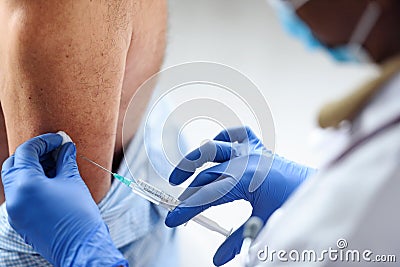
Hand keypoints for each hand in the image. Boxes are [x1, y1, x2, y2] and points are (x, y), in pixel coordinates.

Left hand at [1, 133, 127, 266]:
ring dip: (31, 169)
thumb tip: (66, 147)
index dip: (44, 141)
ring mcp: (15, 211)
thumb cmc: (79, 215)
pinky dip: (31, 184)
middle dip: (32, 154)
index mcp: (25, 184)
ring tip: (55, 165)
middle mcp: (14, 197)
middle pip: (14, 164)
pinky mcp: (20, 221)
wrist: (80, 248)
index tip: (59, 139)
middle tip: (53, 150)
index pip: (26, 152)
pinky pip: (20, 195)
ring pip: (15, 180)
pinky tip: (51, 182)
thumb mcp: (73, 182)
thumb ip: (66, 161)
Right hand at [165, 126, 315, 265]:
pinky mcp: (259, 147)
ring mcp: (252, 151)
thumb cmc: (296, 204)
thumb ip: (237, 241)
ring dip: (194, 160)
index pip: (206, 195)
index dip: (186, 209)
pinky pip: (236, 134)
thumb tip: (219, 259)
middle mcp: (245, 160)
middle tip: (178, 208)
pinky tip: (215, 149)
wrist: (319, 189)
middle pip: (205, 174)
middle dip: (188, 192)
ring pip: (213, 147)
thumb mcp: (264, 225)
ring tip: (181, 175)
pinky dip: (222, 138)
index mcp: (245, 179)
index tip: (173, 219)